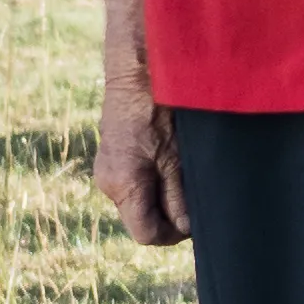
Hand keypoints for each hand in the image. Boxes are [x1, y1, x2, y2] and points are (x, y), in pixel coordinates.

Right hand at [94, 75, 186, 245]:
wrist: (140, 69)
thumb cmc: (160, 109)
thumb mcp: (177, 158)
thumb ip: (179, 198)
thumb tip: (185, 229)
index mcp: (121, 186)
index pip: (146, 234)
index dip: (174, 232)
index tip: (195, 218)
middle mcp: (108, 183)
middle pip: (143, 220)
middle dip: (170, 213)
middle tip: (194, 191)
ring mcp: (108, 170)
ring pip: (142, 201)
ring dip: (164, 195)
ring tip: (183, 169)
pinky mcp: (114, 157)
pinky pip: (138, 182)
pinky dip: (156, 178)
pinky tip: (171, 156)